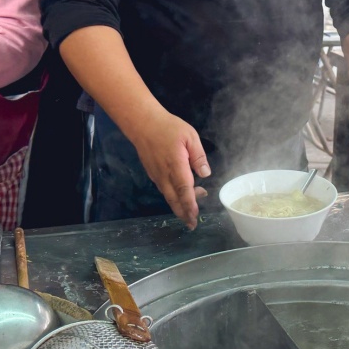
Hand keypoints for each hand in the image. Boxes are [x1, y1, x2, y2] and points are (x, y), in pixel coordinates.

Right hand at [129, 109, 210, 228]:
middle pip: (174, 199)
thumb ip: (198, 156)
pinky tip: (180, 196)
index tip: (194, 217)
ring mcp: (157, 175)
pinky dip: (172, 196)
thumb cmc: (168, 128)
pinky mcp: (153, 173)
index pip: (184, 190)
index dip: (189, 205)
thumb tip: (205, 174)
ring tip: (190, 212)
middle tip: (192, 225)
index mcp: (176, 166)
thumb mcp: (189, 136)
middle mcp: (165, 175)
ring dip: (179, 205)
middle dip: (183, 213)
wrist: (142, 124)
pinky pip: (164, 189)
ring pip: (168, 196)